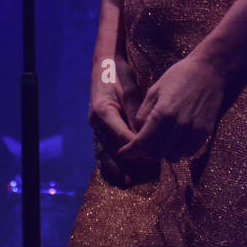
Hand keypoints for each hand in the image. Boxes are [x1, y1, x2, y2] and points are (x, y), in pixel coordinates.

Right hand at [88, 54, 151, 185]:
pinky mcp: (97, 128)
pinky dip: (108, 162)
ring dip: (117, 167)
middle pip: (112, 147)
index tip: (151, 155)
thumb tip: (144, 134)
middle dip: (129, 161)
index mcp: (103, 111)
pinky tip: (116, 174)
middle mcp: (95, 122)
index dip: (136, 147)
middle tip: (146, 171)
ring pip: (105, 151)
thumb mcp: (130, 90)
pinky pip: (102, 149)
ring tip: (128, 182)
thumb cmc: (119, 75)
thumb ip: (135, 113)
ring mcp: (94, 126)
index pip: (121, 135)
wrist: (105, 65)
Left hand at [119, 53, 225, 161]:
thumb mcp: (155, 90)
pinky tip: (176, 138)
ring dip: (163, 152)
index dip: (130, 150)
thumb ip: (143, 114)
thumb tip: (137, 133)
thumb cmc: (179, 76)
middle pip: (156, 154)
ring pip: (172, 157)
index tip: (123, 153)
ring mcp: (194, 130)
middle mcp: (179, 125)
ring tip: (162, 139)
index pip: (142, 142)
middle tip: (145, 142)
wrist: (210, 70)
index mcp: (163, 113)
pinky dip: (179, 150)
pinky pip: (188, 153)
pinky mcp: (205, 132)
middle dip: (146, 151)